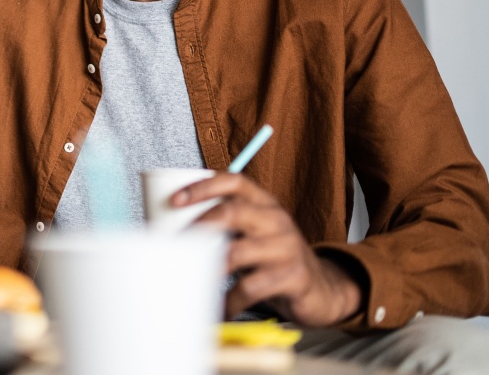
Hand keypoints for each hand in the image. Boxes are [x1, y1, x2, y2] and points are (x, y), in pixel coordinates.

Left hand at [176, 173, 362, 326]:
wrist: (321, 287)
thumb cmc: (272, 256)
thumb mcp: (253, 231)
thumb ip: (223, 225)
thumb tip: (167, 226)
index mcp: (263, 202)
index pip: (233, 180)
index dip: (203, 186)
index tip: (175, 199)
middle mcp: (276, 219)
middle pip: (233, 212)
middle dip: (200, 225)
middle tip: (176, 242)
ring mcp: (286, 247)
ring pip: (239, 252)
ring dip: (209, 267)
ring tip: (190, 278)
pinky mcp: (292, 276)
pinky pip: (251, 288)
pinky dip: (230, 300)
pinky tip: (220, 307)